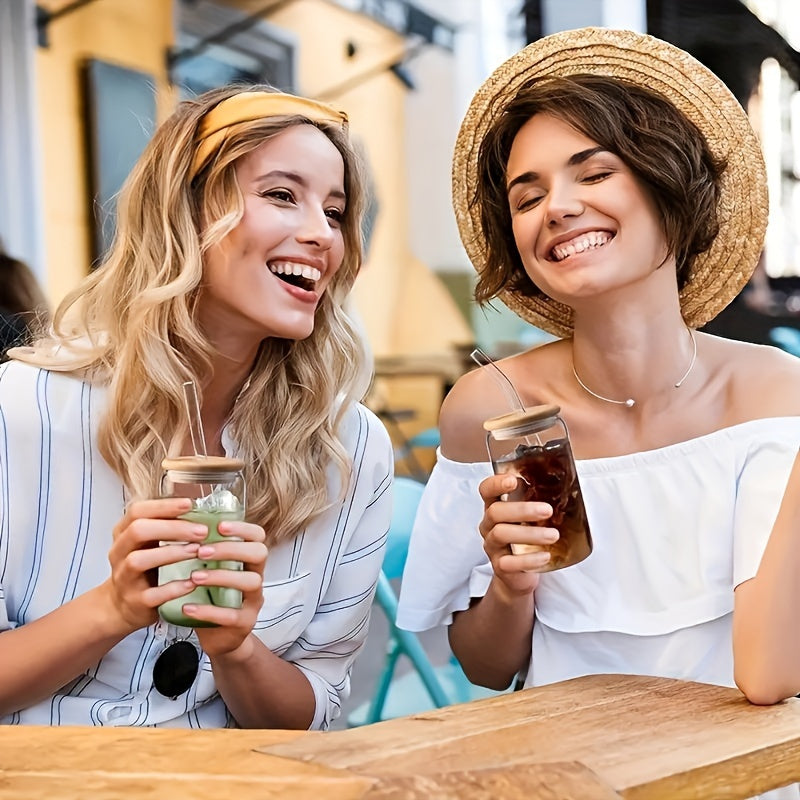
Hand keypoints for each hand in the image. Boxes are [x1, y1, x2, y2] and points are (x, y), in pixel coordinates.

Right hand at [103, 498, 210, 633]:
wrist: (121, 605)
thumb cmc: (142, 567)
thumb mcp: (148, 542)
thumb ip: (166, 525)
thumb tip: (200, 508)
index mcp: (123, 533)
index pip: (137, 511)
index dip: (163, 506)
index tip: (189, 504)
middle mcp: (120, 553)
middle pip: (138, 531)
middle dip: (172, 528)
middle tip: (202, 530)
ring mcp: (124, 578)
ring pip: (140, 560)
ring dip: (172, 553)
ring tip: (197, 550)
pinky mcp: (135, 602)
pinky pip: (152, 594)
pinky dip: (174, 587)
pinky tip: (192, 582)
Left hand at [184, 519, 267, 657]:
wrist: (218, 638)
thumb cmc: (211, 598)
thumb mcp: (211, 572)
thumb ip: (205, 552)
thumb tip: (182, 522)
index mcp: (248, 561)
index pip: (258, 536)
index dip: (242, 528)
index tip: (219, 525)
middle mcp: (256, 577)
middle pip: (259, 553)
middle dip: (231, 549)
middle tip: (202, 551)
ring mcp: (253, 601)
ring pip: (250, 581)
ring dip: (221, 576)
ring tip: (195, 577)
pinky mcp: (245, 624)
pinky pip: (232, 616)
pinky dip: (208, 610)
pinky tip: (188, 607)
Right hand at [478, 473, 558, 596]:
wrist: (517, 574)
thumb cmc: (525, 539)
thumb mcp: (528, 518)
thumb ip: (537, 501)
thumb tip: (567, 485)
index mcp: (495, 507)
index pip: (486, 490)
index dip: (496, 483)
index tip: (513, 480)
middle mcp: (489, 525)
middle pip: (495, 512)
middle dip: (521, 509)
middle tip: (547, 510)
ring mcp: (492, 546)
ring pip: (501, 534)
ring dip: (529, 533)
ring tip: (553, 535)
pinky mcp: (500, 566)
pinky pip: (509, 562)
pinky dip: (528, 559)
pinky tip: (545, 556)